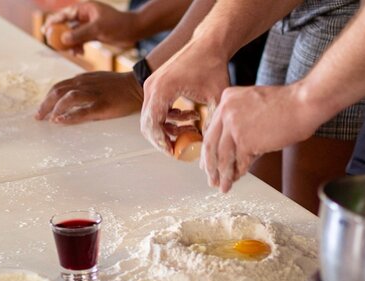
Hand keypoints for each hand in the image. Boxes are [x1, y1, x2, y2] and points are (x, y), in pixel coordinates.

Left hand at [35, 71, 142, 123]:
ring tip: (47, 119)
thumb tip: (70, 98)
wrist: (137, 85)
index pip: (59, 86)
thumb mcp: (97, 80)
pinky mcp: (102, 105)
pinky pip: (82, 110)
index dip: (47, 97)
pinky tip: (60, 121)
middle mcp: (84, 84)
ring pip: (67, 98)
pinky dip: (69, 116)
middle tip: (38, 117)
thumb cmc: (118, 86)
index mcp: (82, 79)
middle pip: (58, 91)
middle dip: (45, 104)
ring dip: (53, 108)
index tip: (41, 108)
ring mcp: (93, 94)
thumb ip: (83, 86)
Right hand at [43, 1, 136, 53]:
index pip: (65, 14)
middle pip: (66, 24)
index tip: (45, 30)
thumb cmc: (118, 25)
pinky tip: (80, 53)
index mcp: (85, 8)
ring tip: (73, 52)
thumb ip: (80, 34)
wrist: (134, 30)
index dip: (53, 22)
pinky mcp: (94, 34)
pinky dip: (78, 46)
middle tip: (53, 44)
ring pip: (73, 34)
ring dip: (71, 43)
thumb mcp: (98, 29)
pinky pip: (81, 40)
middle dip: (60, 34)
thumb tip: (63, 38)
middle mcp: (85, 15)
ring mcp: (89, 25)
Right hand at [140, 39, 229, 153]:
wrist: (209, 43)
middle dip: (163, 140)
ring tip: (192, 127)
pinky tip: (190, 116)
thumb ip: (212, 123)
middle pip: (147, 124)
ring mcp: (152, 85)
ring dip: (169, 129)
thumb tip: (207, 146)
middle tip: (180, 149)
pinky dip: (170, 118)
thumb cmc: (213, 65)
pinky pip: (156, 109)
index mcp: (162, 89)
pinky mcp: (156, 85)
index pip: (153, 125)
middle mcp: (152, 86)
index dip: (162, 143)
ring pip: (151, 118)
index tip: (174, 153)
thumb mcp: (217, 97)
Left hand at [202, 84, 321, 192]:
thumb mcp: (254, 106)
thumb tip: (232, 153)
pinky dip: (239, 173)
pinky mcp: (246, 140)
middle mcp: (226, 111)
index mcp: (227, 99)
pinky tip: (238, 179)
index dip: (209, 150)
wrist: (303, 104)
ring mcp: (234, 126)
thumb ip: (240, 123)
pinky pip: (240, 162)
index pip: (212, 130)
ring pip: (223, 157)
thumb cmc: (286, 106)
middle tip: (211, 180)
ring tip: (223, 187)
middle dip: (210, 166)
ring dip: (223, 175)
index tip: (206, 164)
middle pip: (210, 145)